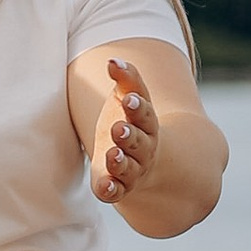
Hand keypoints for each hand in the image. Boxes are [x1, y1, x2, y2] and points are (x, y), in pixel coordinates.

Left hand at [89, 54, 161, 203]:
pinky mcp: (118, 185)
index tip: (128, 98)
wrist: (143, 157)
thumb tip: (113, 60)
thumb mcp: (129, 97)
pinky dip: (112, 190)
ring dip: (121, 162)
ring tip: (112, 155)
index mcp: (146, 122)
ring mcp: (132, 168)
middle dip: (129, 135)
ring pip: (129, 167)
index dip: (136, 106)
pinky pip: (117, 191)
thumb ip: (125, 78)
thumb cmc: (130, 120)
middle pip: (139, 142)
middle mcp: (143, 147)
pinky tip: (105, 187)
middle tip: (119, 128)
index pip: (143, 113)